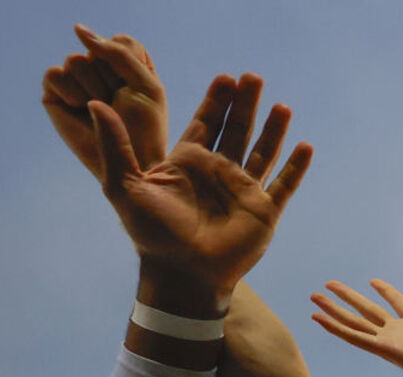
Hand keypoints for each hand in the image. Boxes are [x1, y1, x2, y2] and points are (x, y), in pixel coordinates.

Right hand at [44, 26, 169, 176]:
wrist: (130, 162)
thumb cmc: (144, 127)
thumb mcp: (145, 84)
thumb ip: (119, 52)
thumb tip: (77, 29)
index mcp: (127, 63)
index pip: (123, 41)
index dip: (131, 67)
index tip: (138, 91)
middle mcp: (100, 67)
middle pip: (98, 49)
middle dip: (112, 80)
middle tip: (118, 104)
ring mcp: (77, 79)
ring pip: (76, 60)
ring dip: (94, 89)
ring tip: (100, 109)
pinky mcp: (55, 93)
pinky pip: (55, 74)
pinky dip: (71, 93)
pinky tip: (81, 108)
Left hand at [96, 73, 311, 312]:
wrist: (182, 272)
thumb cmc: (150, 233)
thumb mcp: (124, 183)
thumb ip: (116, 144)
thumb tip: (97, 104)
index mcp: (188, 162)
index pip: (205, 122)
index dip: (215, 100)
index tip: (225, 77)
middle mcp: (218, 172)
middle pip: (236, 129)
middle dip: (245, 104)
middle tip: (252, 78)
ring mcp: (243, 190)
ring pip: (263, 151)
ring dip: (273, 129)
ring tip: (281, 106)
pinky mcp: (264, 211)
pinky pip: (284, 184)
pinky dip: (296, 167)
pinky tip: (306, 146)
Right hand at [313, 280, 402, 376]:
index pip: (398, 304)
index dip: (387, 291)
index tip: (373, 280)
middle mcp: (401, 334)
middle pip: (369, 311)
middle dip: (349, 299)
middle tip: (327, 286)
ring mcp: (391, 342)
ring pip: (356, 323)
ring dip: (334, 310)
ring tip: (314, 297)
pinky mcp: (385, 350)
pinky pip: (355, 337)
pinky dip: (335, 328)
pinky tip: (317, 318)